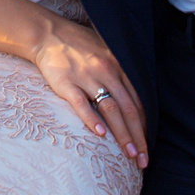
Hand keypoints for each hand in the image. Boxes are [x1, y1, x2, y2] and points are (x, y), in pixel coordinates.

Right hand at [28, 17, 148, 166]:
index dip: (144, 126)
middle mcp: (106, 71)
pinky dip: (92, 119)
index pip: (137, 101)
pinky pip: (82, 104)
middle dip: (138, 137)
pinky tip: (100, 135)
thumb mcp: (107, 52)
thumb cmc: (79, 46)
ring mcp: (86, 77)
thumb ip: (121, 73)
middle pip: (128, 109)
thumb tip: (136, 100)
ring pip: (110, 109)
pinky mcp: (66, 82)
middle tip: (142, 160)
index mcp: (119, 66)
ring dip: (122, 134)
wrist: (48, 34)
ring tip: (128, 154)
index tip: (146, 147)